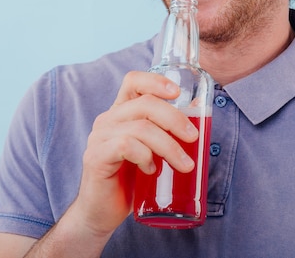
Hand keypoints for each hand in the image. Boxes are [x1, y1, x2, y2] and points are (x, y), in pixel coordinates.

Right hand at [73, 71, 199, 236]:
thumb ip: (166, 133)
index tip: (178, 93)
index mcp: (121, 113)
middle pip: (145, 103)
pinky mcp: (96, 157)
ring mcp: (99, 138)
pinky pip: (126, 146)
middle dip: (175, 119)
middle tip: (193, 138)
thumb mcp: (152, 151)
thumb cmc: (130, 182)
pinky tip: (151, 170)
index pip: (133, 81)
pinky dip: (145, 156)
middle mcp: (107, 120)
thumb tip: (199, 113)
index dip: (156, 81)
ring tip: (184, 165)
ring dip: (169, 145)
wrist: (102, 213)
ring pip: (141, 127)